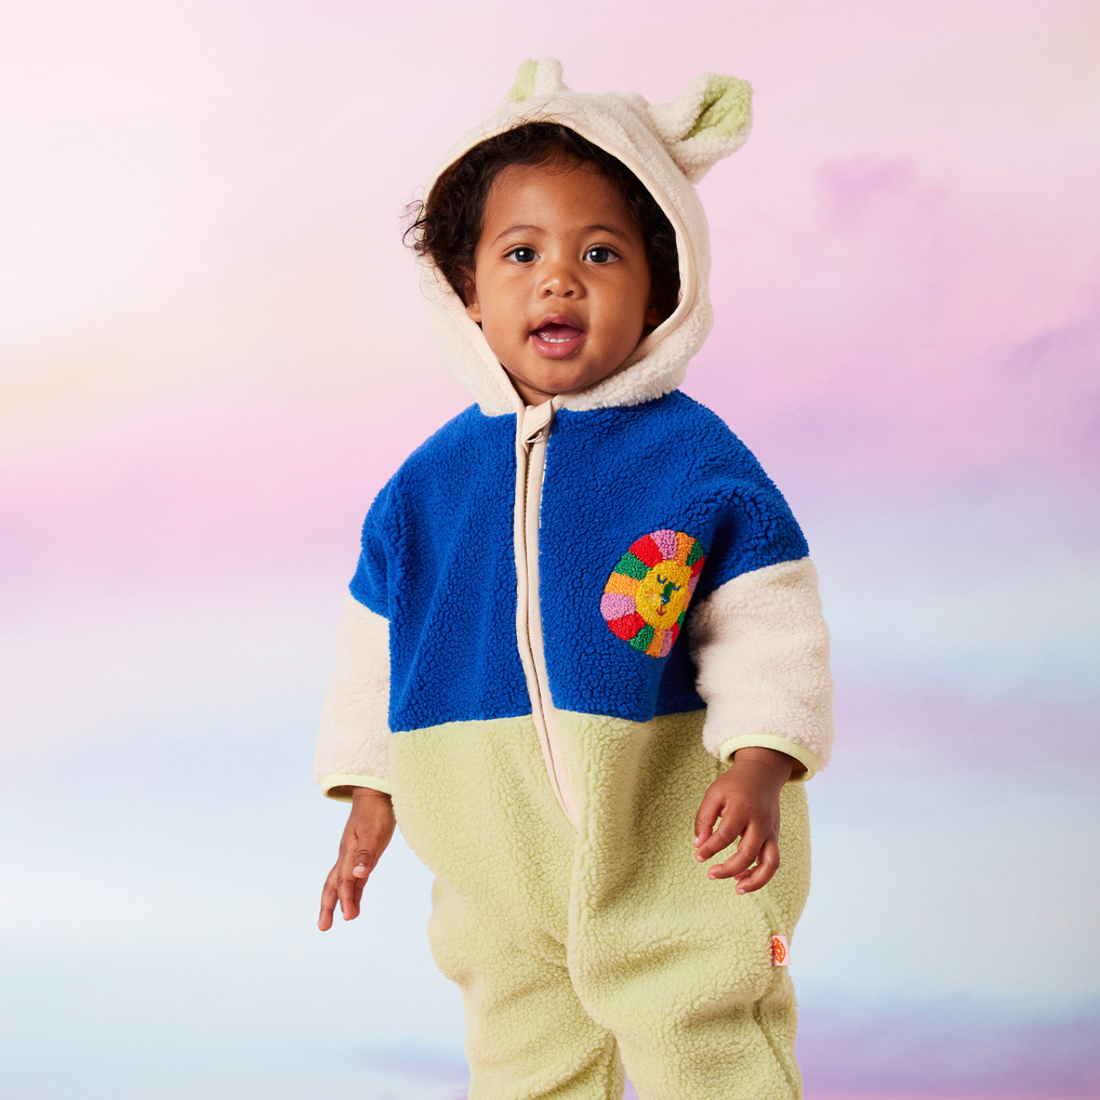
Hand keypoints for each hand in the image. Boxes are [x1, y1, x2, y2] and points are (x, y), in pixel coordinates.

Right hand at [318, 787, 395, 930]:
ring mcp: (353, 856)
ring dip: (339, 902)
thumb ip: (366, 855)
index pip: (344, 880)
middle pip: (333, 885)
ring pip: (341, 883)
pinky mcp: (362, 855)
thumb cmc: (376, 813)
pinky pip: (354, 879)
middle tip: (323, 928)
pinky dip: (352, 892)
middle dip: (327, 906)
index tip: (349, 916)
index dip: (346, 898)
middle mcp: (347, 856)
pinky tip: (353, 903)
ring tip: (337, 921)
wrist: (377, 795)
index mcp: (348, 852)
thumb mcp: (374, 833)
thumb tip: (358, 875)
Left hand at [692, 747, 795, 893]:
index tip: (698, 856)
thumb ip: (704, 819)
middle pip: (747, 853)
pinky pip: (773, 862)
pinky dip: (761, 875)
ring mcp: (770, 831)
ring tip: (737, 889)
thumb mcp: (714, 793)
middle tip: (710, 873)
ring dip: (755, 881)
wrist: (762, 774)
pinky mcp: (774, 837)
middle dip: (728, 869)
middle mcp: (760, 822)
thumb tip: (698, 845)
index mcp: (742, 808)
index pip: (725, 835)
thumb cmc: (734, 784)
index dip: (710, 849)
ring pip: (769, 864)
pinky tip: (743, 879)